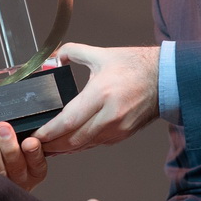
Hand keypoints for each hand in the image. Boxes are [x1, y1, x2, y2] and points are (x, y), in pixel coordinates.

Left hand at [0, 122, 47, 190]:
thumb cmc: (15, 158)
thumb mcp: (28, 150)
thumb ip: (26, 138)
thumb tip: (17, 124)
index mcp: (33, 172)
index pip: (37, 163)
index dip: (34, 152)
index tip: (29, 141)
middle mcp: (19, 180)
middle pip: (15, 166)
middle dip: (9, 146)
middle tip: (2, 128)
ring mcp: (0, 184)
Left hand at [32, 43, 159, 154]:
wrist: (167, 79)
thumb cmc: (136, 65)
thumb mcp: (102, 54)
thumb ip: (73, 51)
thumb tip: (53, 56)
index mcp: (102, 94)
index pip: (68, 121)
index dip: (48, 132)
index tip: (33, 135)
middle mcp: (109, 115)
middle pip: (72, 139)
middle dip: (50, 145)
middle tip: (33, 144)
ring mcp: (117, 128)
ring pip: (83, 145)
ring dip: (63, 148)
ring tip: (46, 147)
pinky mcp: (122, 134)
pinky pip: (95, 144)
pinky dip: (79, 145)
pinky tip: (67, 144)